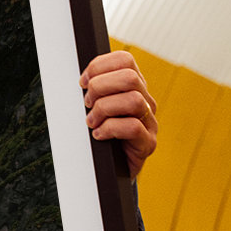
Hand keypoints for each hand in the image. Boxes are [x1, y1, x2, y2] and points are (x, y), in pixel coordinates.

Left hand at [80, 51, 157, 178]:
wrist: (110, 170)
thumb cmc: (100, 135)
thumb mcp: (95, 107)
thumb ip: (93, 90)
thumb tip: (81, 80)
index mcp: (133, 87)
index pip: (124, 60)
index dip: (100, 66)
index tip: (83, 82)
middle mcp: (145, 101)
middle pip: (129, 77)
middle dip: (100, 87)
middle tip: (87, 104)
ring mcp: (150, 122)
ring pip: (133, 100)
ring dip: (104, 109)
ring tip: (91, 121)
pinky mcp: (148, 143)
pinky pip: (133, 127)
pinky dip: (109, 129)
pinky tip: (98, 135)